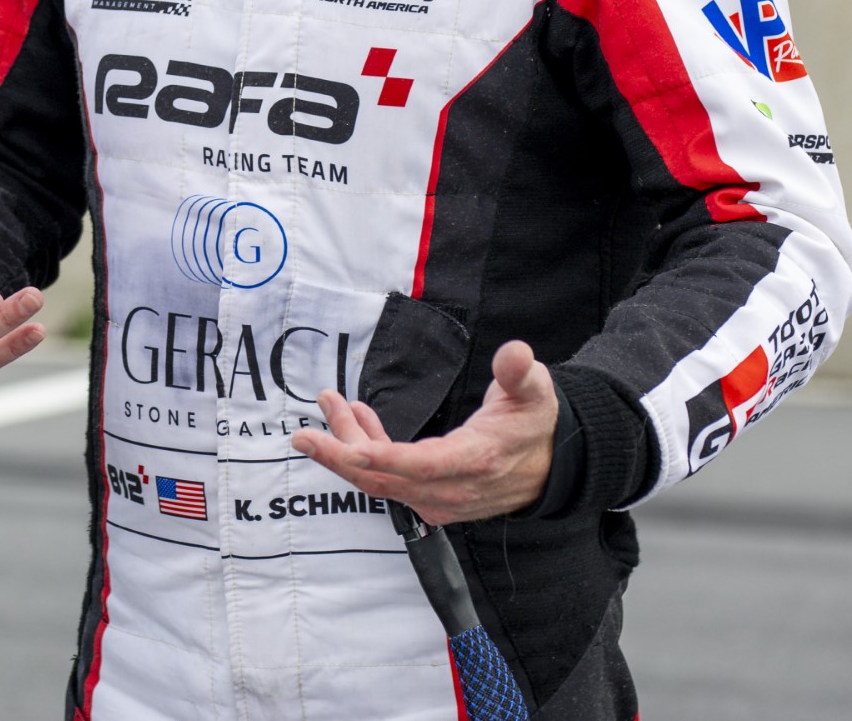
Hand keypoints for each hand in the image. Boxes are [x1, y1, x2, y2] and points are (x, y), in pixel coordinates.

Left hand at [289, 340, 557, 524]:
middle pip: (386, 478)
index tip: (347, 447)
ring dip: (348, 445)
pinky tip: (358, 419)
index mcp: (475, 461)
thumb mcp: (534, 391)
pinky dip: (367, 451)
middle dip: (341, 455)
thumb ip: (520, 372)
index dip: (382, 458)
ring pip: (381, 479)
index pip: (421, 466)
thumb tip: (516, 353)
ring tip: (330, 404)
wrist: (547, 466)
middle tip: (304, 433)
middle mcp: (453, 489)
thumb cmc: (532, 423)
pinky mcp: (431, 499)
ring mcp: (439, 499)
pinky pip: (389, 480)